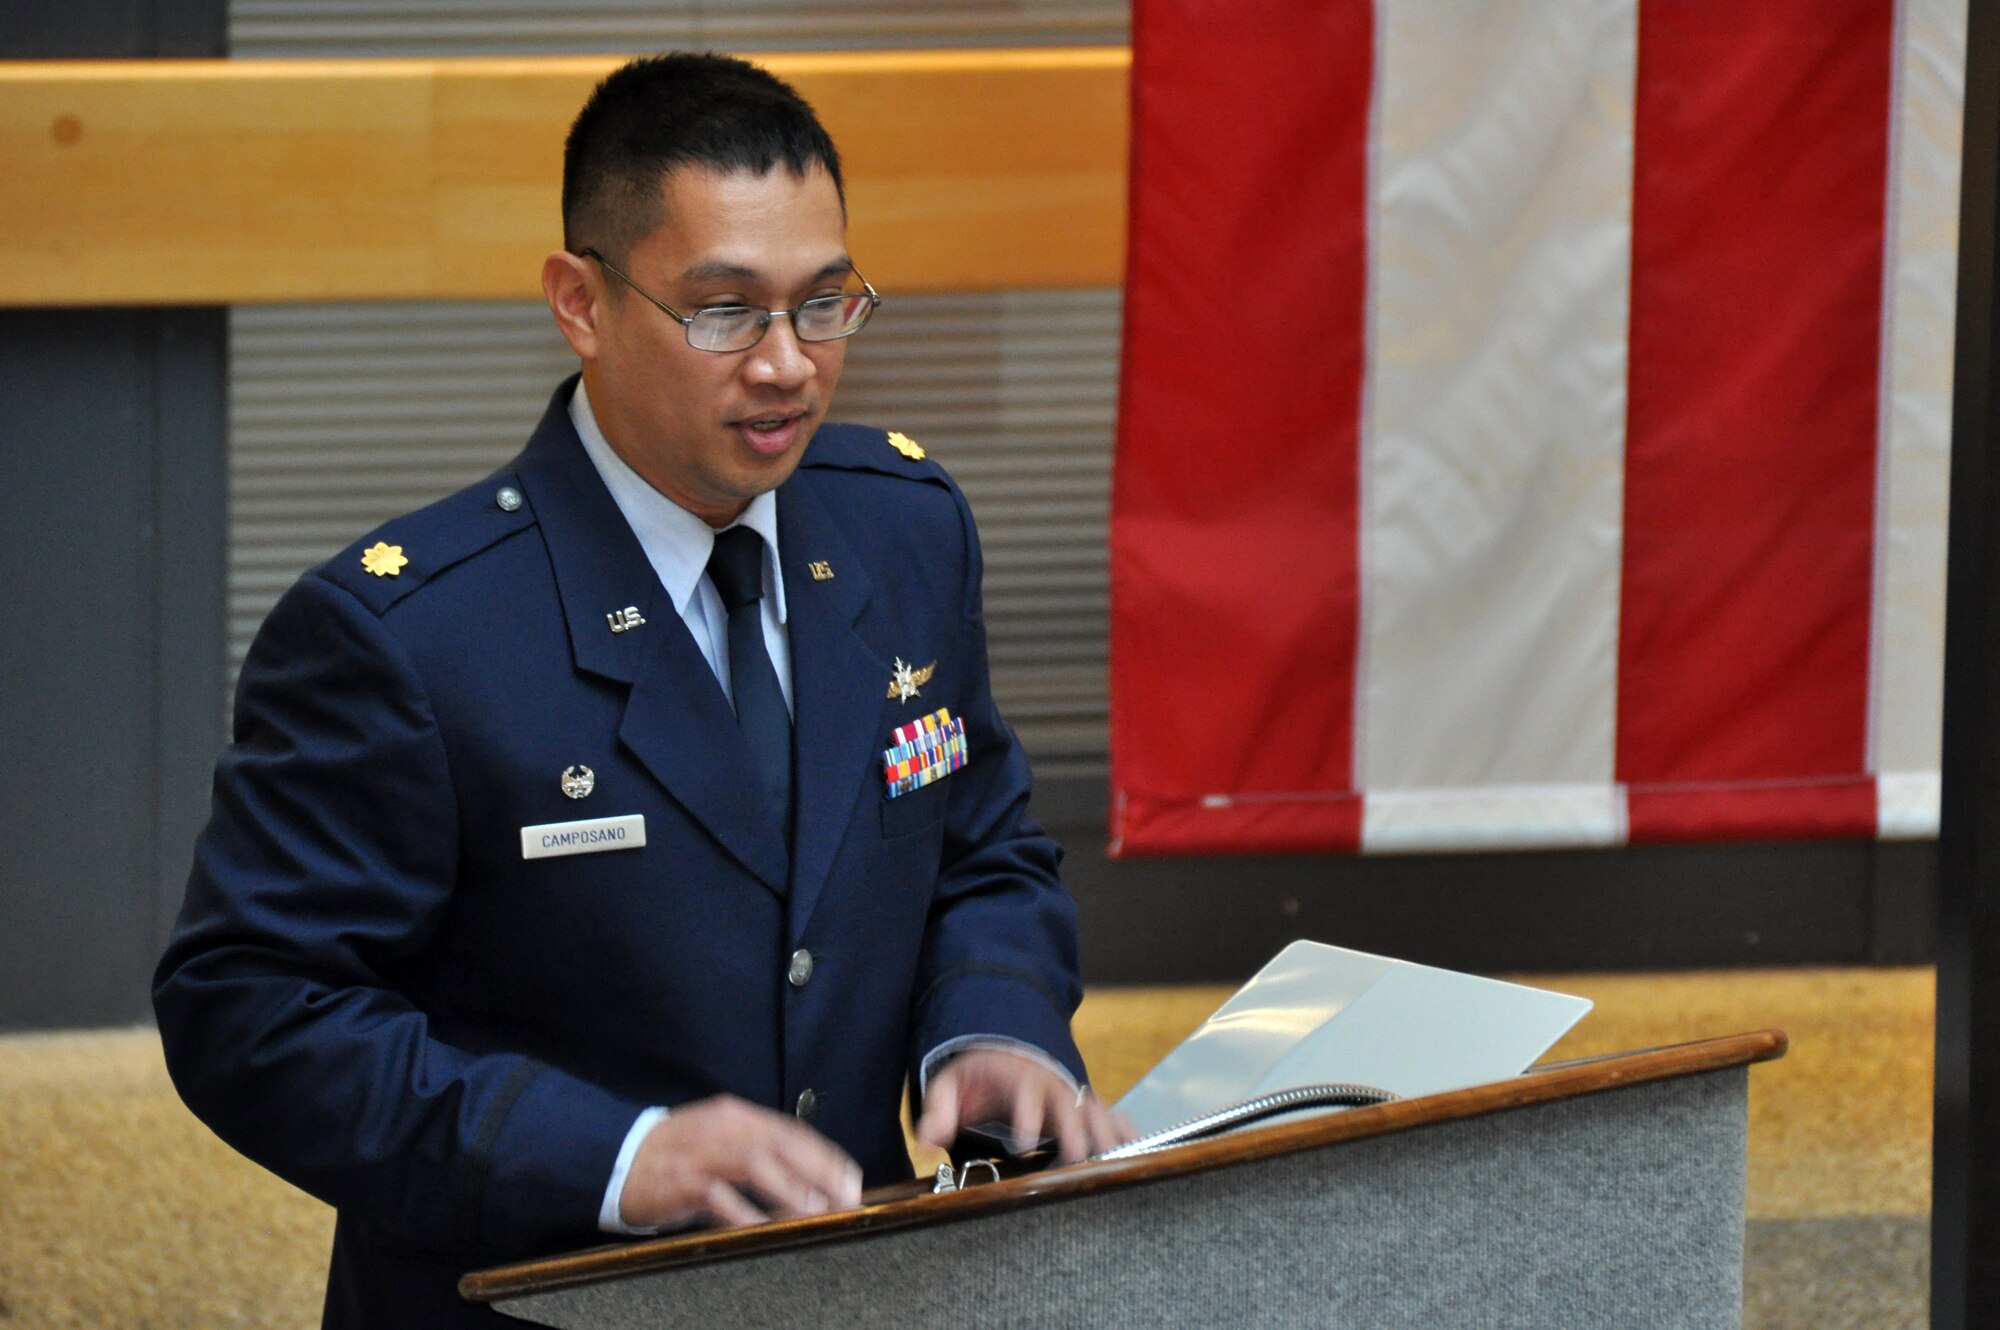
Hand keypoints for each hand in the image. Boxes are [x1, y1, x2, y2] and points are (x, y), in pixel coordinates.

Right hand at [619, 1095, 863, 1229]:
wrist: (619, 1157)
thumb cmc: (678, 1153)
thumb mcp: (720, 1138)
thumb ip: (757, 1147)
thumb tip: (806, 1172)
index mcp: (737, 1117)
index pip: (791, 1131)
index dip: (824, 1154)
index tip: (850, 1176)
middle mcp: (723, 1129)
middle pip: (780, 1144)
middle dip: (818, 1170)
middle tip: (845, 1195)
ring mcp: (701, 1153)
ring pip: (753, 1163)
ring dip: (787, 1187)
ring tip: (813, 1208)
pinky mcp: (680, 1181)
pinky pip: (716, 1195)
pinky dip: (741, 1211)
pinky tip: (761, 1227)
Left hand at [915, 1048, 1135, 1164]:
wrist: (1007, 1051)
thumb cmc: (980, 1073)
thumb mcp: (953, 1083)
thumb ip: (940, 1108)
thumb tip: (928, 1137)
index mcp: (1019, 1076)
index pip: (1025, 1094)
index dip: (1026, 1117)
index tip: (1022, 1143)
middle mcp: (1053, 1084)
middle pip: (1071, 1104)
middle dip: (1077, 1130)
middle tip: (1081, 1157)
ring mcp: (1074, 1095)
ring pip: (1098, 1111)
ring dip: (1108, 1135)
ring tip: (1117, 1162)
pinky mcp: (1088, 1108)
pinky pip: (1115, 1117)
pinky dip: (1127, 1134)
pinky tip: (1138, 1154)